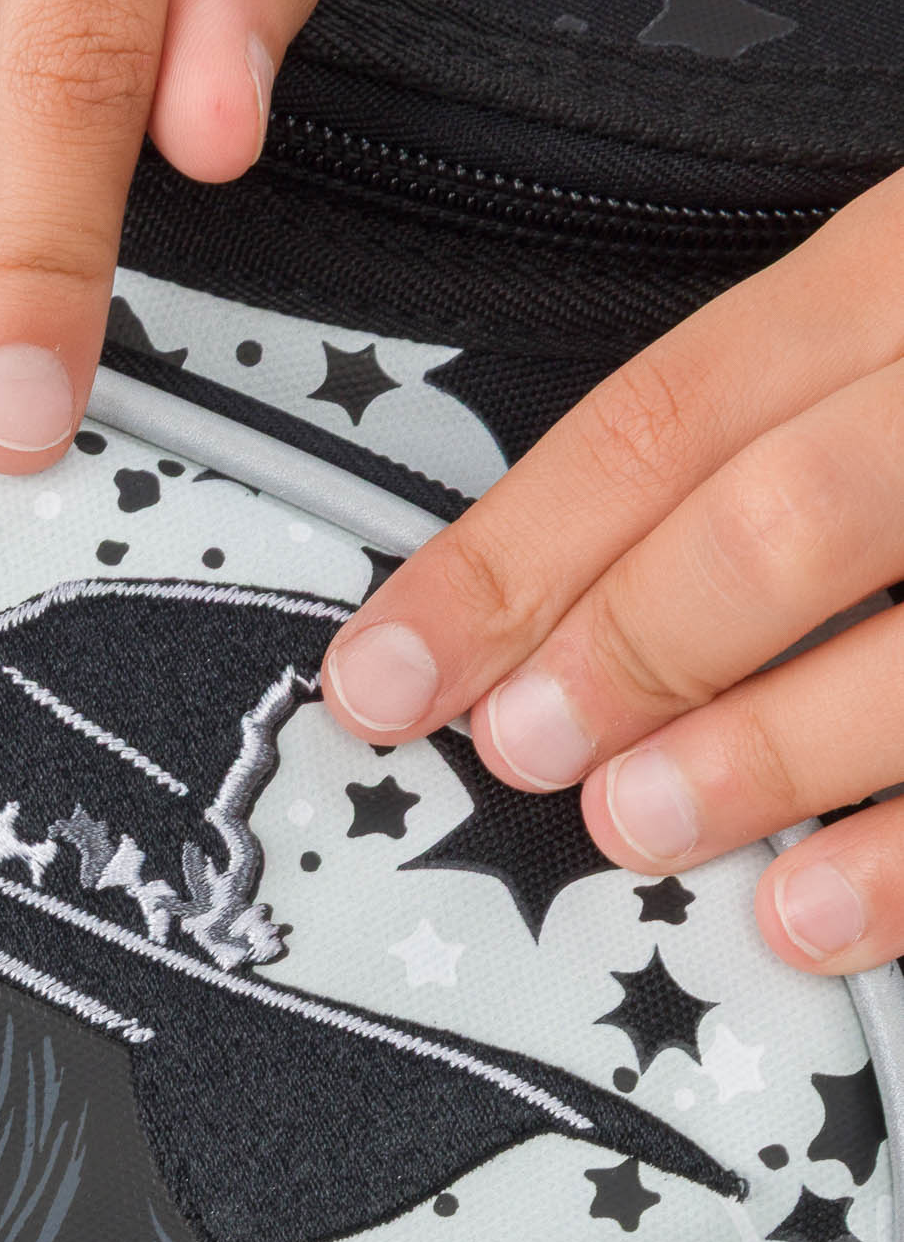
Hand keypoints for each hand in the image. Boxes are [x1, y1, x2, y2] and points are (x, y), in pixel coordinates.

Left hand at [321, 168, 903, 978]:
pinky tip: (813, 911)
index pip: (667, 416)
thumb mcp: (892, 330)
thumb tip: (536, 612)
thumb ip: (757, 438)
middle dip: (625, 647)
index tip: (387, 669)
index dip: (504, 558)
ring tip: (636, 823)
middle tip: (522, 745)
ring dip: (757, 754)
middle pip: (783, 516)